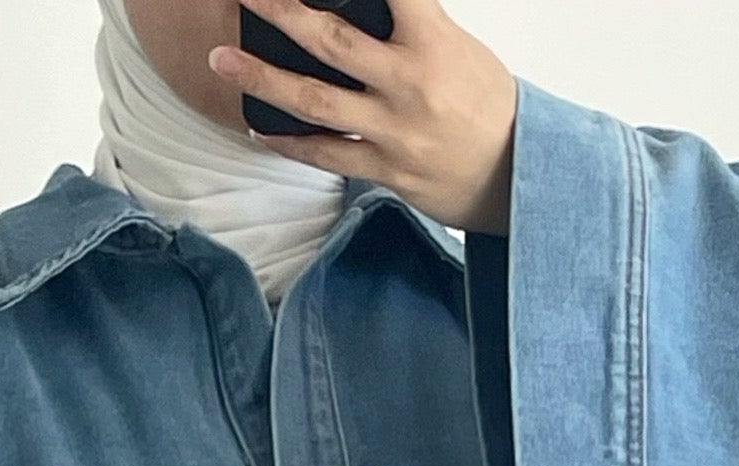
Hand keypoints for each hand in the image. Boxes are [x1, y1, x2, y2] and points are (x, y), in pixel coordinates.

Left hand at [208, 0, 516, 233]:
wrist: (516, 176)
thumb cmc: (486, 105)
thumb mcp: (457, 47)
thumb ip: (409, 24)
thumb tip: (360, 6)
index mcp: (432, 41)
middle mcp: (409, 84)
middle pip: (331, 40)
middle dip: (280, 10)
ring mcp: (394, 131)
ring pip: (315, 101)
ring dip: (262, 79)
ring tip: (222, 60)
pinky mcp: (385, 170)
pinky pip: (326, 155)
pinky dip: (287, 141)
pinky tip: (258, 126)